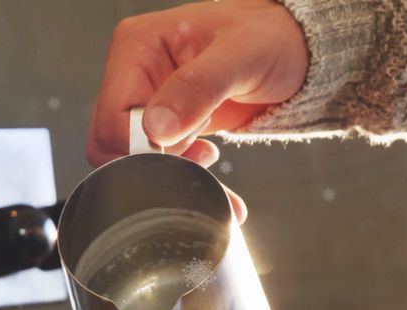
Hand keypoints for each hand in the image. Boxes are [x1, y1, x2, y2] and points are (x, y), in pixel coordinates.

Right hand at [87, 0, 307, 169]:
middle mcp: (134, 73)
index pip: (112, 118)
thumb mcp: (241, 56)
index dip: (142, 146)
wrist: (295, 50)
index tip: (182, 148)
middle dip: (156, 162)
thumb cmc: (272, 36)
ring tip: (211, 155)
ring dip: (173, 172)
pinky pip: (158, 162)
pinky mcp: (165, 123)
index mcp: (138, 45)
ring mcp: (148, 99)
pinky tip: (212, 170)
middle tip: (200, 153)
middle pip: (114, 144)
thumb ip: (198, 87)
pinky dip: (185, 177)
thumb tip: (156, 127)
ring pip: (134, 159)